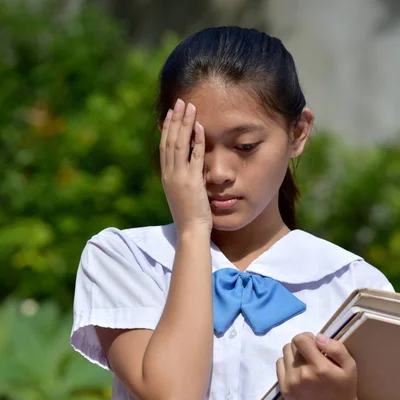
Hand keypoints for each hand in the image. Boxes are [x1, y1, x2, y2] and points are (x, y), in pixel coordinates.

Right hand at [160, 98, 212, 235]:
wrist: (191, 231)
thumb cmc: (190, 216)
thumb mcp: (184, 194)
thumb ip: (185, 178)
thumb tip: (190, 166)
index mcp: (167, 177)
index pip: (165, 147)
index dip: (167, 128)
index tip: (171, 113)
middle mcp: (170, 174)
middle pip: (170, 141)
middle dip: (175, 120)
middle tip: (180, 102)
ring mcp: (179, 177)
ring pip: (179, 144)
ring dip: (184, 124)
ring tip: (189, 107)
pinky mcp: (191, 182)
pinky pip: (194, 156)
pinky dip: (196, 141)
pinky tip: (199, 127)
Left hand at [276, 332, 359, 399]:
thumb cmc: (344, 387)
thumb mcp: (350, 365)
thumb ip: (335, 348)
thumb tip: (317, 337)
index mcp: (319, 367)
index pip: (300, 340)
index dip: (307, 337)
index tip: (315, 345)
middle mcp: (302, 374)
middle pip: (291, 345)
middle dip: (302, 346)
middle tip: (312, 355)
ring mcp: (291, 383)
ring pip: (285, 354)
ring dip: (294, 354)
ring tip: (305, 364)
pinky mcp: (284, 389)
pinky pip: (279, 365)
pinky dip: (287, 364)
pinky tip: (298, 372)